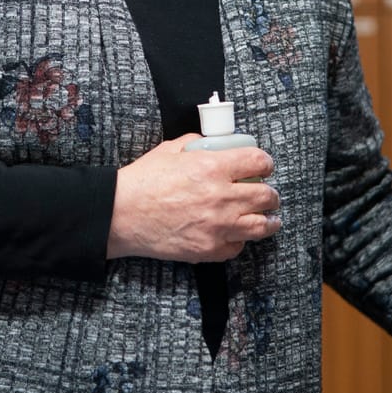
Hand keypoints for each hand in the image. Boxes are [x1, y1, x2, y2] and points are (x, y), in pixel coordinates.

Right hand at [106, 134, 280, 263]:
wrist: (121, 214)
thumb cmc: (142, 182)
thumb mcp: (170, 150)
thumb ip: (197, 143)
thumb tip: (214, 143)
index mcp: (213, 168)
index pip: (258, 162)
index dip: (266, 163)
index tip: (264, 166)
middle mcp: (221, 197)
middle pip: (266, 196)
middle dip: (270, 194)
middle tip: (268, 195)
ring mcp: (217, 226)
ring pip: (261, 226)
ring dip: (269, 220)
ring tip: (269, 218)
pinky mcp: (209, 249)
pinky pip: (237, 247)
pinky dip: (239, 240)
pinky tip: (235, 234)